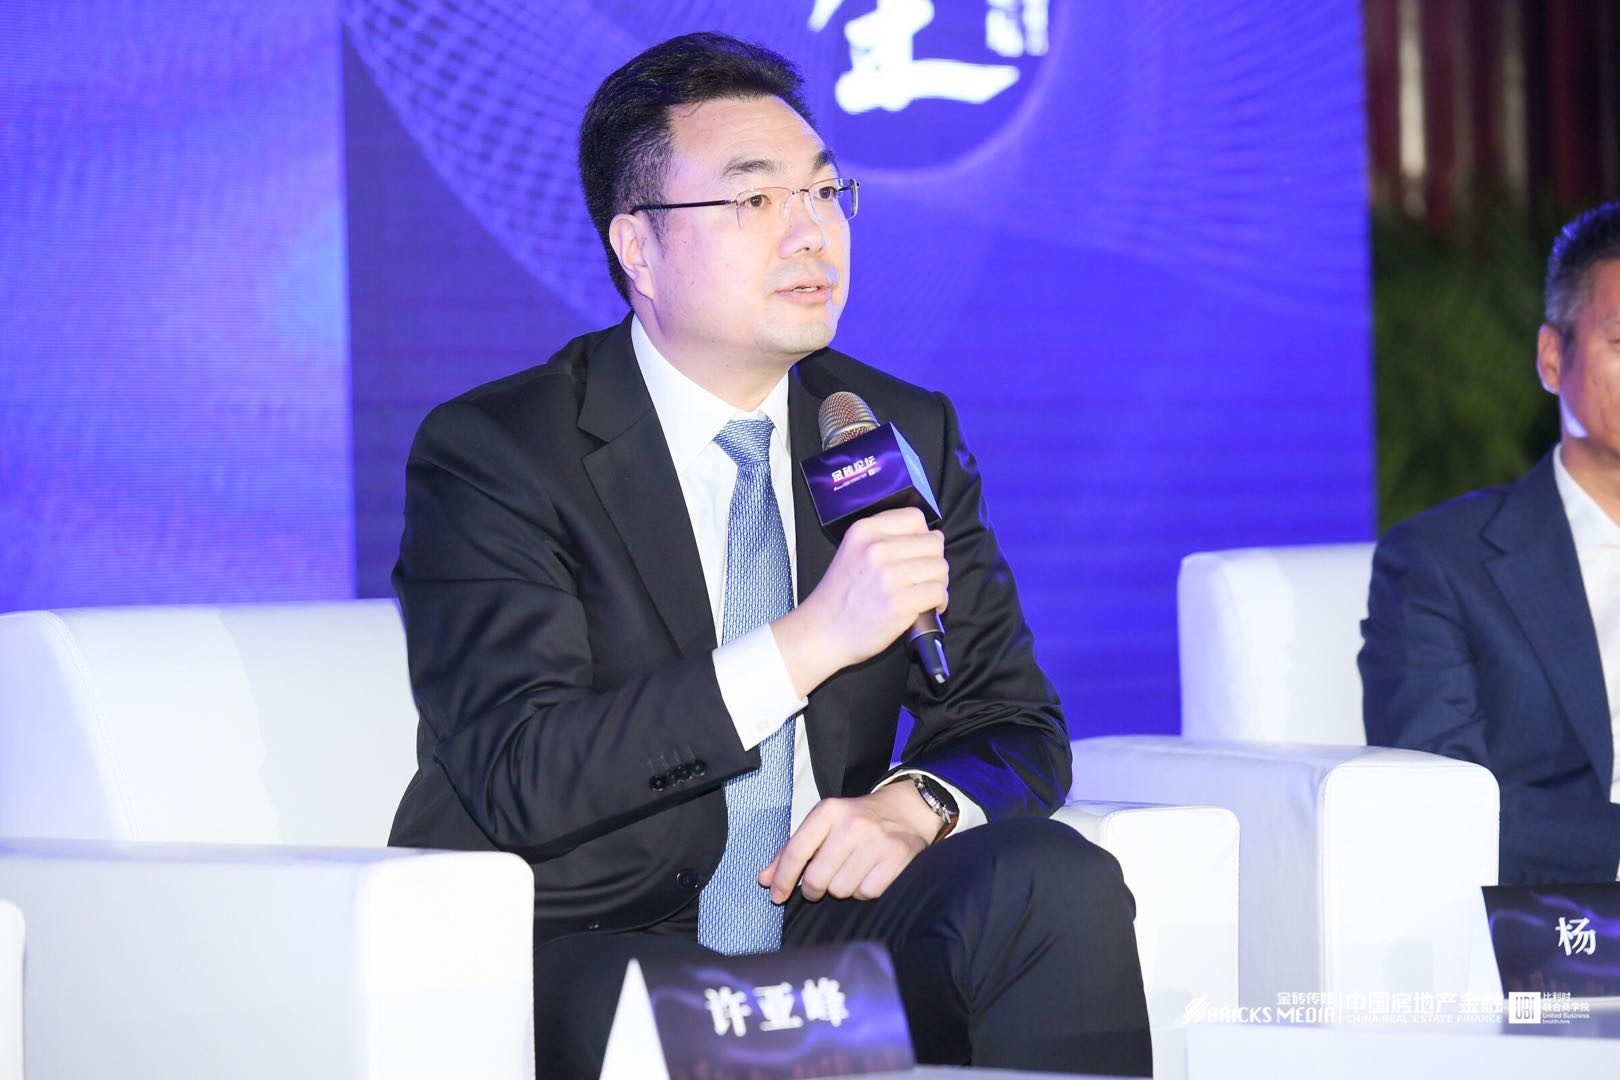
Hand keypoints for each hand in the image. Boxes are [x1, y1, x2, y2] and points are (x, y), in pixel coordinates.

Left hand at [756, 782, 940, 902]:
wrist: (905, 811)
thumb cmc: (856, 821)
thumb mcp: (822, 825)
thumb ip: (791, 851)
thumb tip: (765, 879)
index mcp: (828, 811)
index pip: (796, 852)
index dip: (783, 879)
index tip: (777, 895)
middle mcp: (852, 824)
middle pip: (817, 878)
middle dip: (813, 889)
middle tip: (819, 884)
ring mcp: (876, 841)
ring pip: (841, 890)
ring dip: (840, 888)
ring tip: (848, 872)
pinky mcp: (896, 858)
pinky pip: (866, 893)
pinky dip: (862, 891)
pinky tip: (866, 875)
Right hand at [772, 508, 947, 696]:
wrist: (822, 632)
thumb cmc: (840, 596)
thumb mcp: (853, 551)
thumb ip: (886, 538)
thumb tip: (933, 536)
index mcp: (864, 530)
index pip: (915, 517)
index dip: (922, 536)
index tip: (916, 552)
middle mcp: (878, 548)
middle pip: (933, 543)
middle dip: (933, 561)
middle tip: (921, 578)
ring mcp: (890, 576)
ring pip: (940, 568)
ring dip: (937, 582)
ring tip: (922, 593)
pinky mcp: (900, 603)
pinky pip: (939, 593)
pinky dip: (938, 602)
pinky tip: (925, 607)